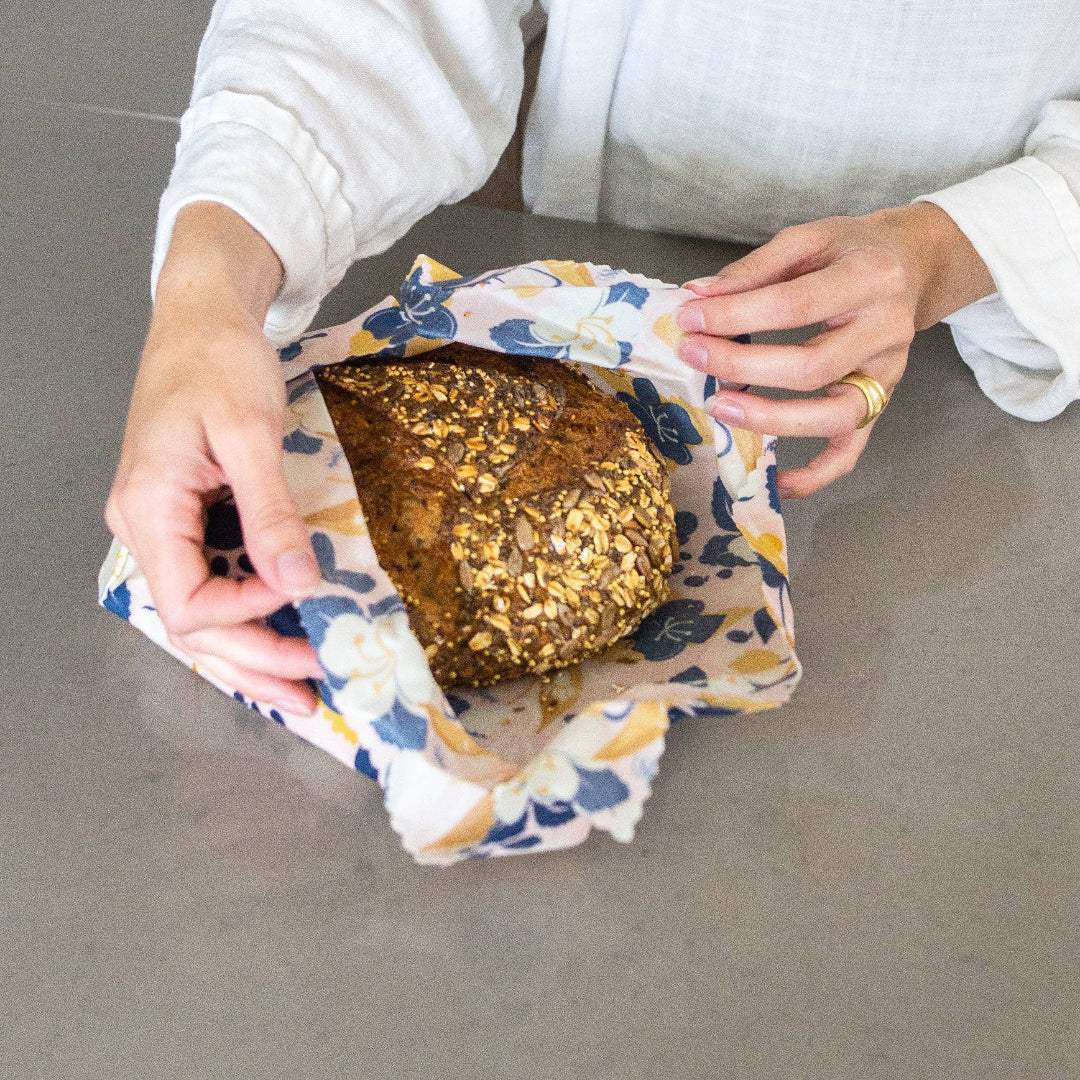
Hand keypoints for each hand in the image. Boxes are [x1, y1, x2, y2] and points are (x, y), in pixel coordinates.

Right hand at [106, 204, 323, 714]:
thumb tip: (298, 582)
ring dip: (249, 654)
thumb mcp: (249, 433)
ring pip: (199, 612)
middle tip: (312, 694)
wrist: (203, 317)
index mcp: (148, 509)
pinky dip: (247, 615)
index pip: (187, 601)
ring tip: (298, 692)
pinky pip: (210, 581)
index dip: (245, 616)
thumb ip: (269, 512)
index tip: (303, 596)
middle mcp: (144, 528)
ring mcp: (163, 526)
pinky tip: (280, 637)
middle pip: (191, 623)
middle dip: (253, 662)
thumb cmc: (218, 361)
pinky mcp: (186, 518)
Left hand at [675, 203, 994, 495]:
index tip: (689, 320)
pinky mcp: (880, 404)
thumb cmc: (852, 250)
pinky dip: (816, 475)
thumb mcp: (809, 239)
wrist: (912, 264)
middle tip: (693, 356)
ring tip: (720, 407)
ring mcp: (887, 375)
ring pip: (834, 416)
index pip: (795, 304)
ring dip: (771, 419)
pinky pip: (851, 451)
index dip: (737, 315)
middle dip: (743, 366)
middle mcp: (886, 332)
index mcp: (870, 279)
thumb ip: (755, 267)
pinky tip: (778, 483)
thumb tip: (697, 296)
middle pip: (812, 366)